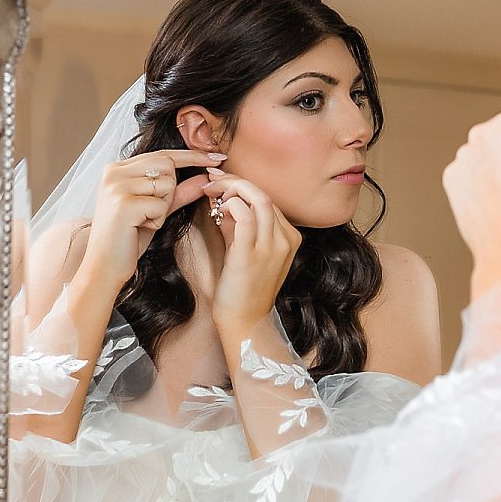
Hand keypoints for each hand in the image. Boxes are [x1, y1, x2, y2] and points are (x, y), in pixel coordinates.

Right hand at [77, 149, 222, 295]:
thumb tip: (206, 177)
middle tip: (151, 212)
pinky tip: (138, 228)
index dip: (192, 155)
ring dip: (162, 208)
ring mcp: (116, 186)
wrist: (104, 266)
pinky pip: (161, 205)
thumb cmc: (128, 238)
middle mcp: (114, 171)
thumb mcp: (157, 209)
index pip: (163, 153)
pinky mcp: (123, 203)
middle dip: (170, 191)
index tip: (217, 157)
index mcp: (117, 168)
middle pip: (167, 165)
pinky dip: (157, 220)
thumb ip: (180, 192)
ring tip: (142, 221)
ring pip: (166, 185)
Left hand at [203, 173, 300, 341]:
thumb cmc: (242, 288)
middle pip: (263, 194)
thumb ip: (238, 224)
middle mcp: (285, 239)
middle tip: (212, 179)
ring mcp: (272, 246)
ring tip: (211, 190)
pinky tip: (217, 208)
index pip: (267, 199)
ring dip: (231, 187)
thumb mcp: (245, 250)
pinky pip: (244, 214)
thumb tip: (223, 200)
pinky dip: (229, 204)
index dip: (242, 185)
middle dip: (234, 181)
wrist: (243, 322)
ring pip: (257, 198)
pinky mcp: (252, 253)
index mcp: (289, 237)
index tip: (221, 180)